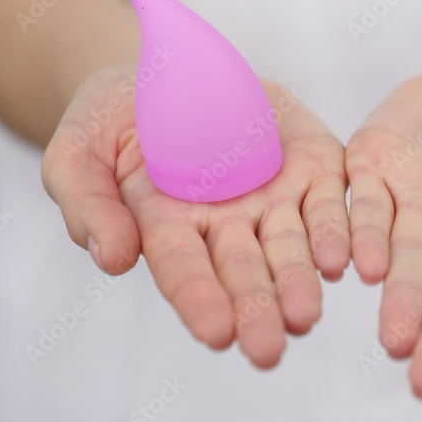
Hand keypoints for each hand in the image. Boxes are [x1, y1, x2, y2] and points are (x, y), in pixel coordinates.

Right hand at [42, 65, 349, 366]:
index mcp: (167, 228)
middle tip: (269, 350)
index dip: (200, 300)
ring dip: (300, 281)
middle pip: (245, 270)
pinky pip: (330, 199)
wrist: (167, 71)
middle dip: (256, 310)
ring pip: (292, 245)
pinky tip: (344, 258)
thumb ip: (89, 205)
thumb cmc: (108, 121)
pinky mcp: (310, 164)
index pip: (185, 270)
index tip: (217, 335)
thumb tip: (113, 259)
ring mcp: (272, 195)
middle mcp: (226, 223)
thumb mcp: (77, 154)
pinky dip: (338, 230)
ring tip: (306, 315)